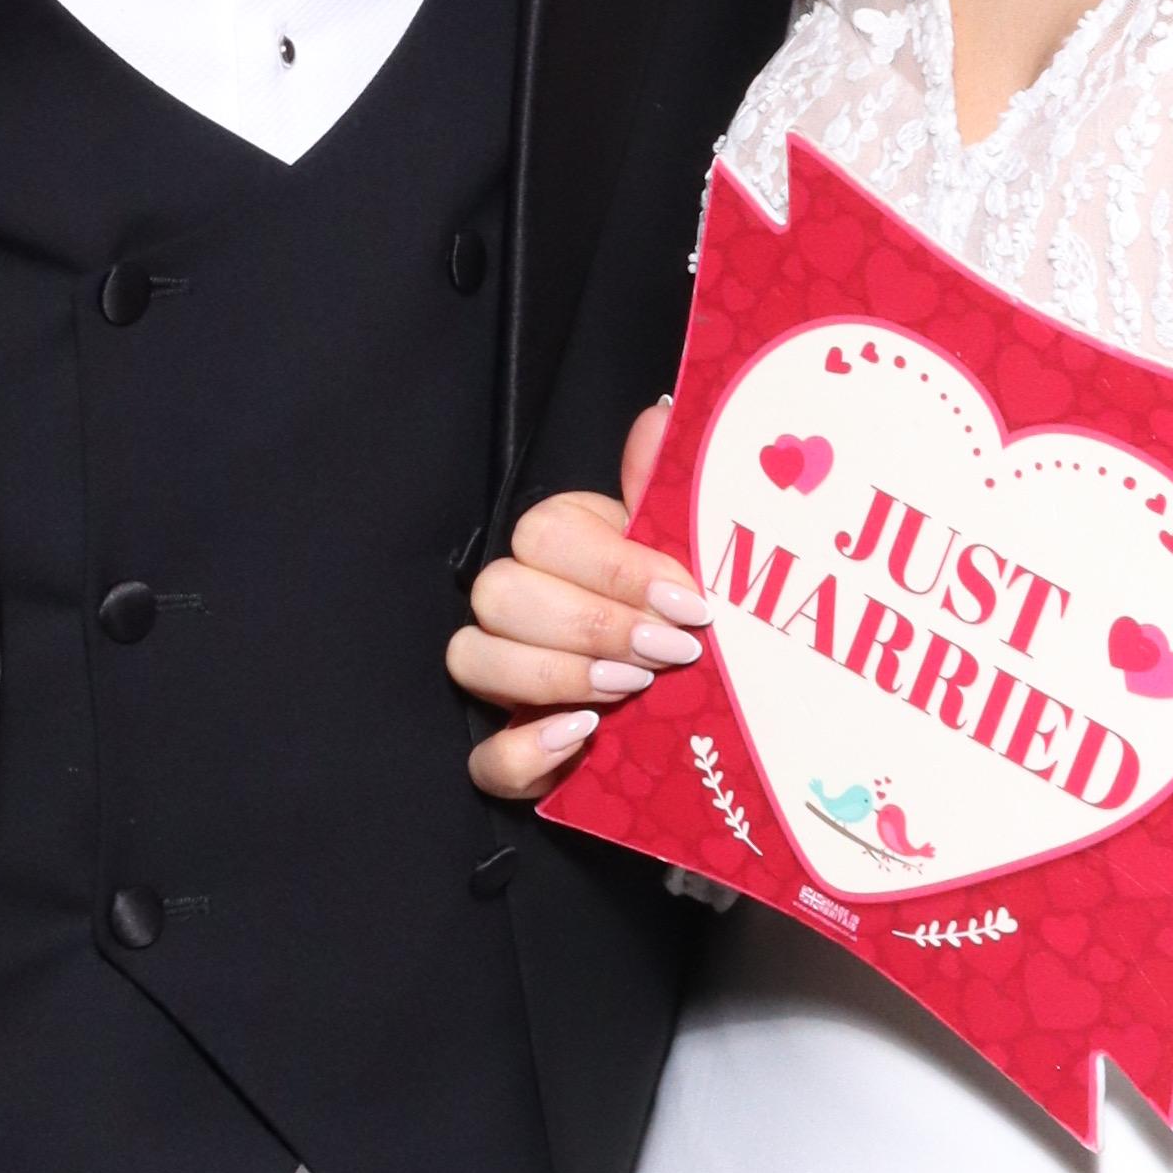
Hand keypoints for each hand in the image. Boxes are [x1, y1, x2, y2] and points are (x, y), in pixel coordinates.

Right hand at [449, 402, 709, 806]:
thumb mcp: (683, 553)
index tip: (690, 602)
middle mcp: (515, 607)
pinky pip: (484, 759)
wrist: (700, 713)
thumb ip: (667, 486)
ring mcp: (502, 684)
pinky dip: (526, 751)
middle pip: (500, 593)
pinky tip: (582, 737)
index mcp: (554, 547)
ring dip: (557, 674)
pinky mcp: (509, 755)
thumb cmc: (682, 618)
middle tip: (669, 650)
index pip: (545, 536)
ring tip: (634, 688)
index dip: (616, 569)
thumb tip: (666, 413)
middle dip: (591, 623)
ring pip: (472, 660)